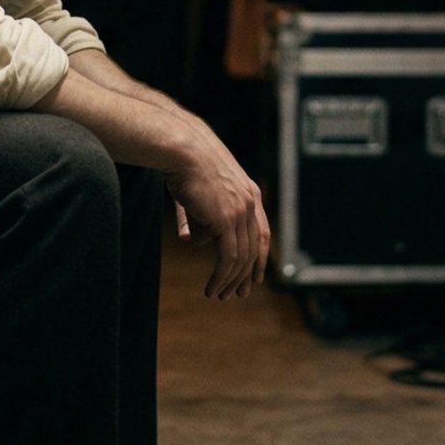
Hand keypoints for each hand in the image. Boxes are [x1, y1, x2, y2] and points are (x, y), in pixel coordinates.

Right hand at [166, 139, 269, 300]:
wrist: (181, 149)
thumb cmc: (183, 164)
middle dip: (246, 275)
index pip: (263, 232)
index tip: (255, 277)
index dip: (260, 256)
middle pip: (254, 248)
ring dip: (231, 280)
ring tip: (219, 295)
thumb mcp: (196, 191)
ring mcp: (240, 212)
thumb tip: (189, 239)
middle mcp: (249, 203)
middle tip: (237, 294)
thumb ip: (196, 216)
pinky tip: (212, 287)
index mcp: (249, 192)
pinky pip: (228, 258)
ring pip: (241, 257)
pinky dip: (221, 277)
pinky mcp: (226, 221)